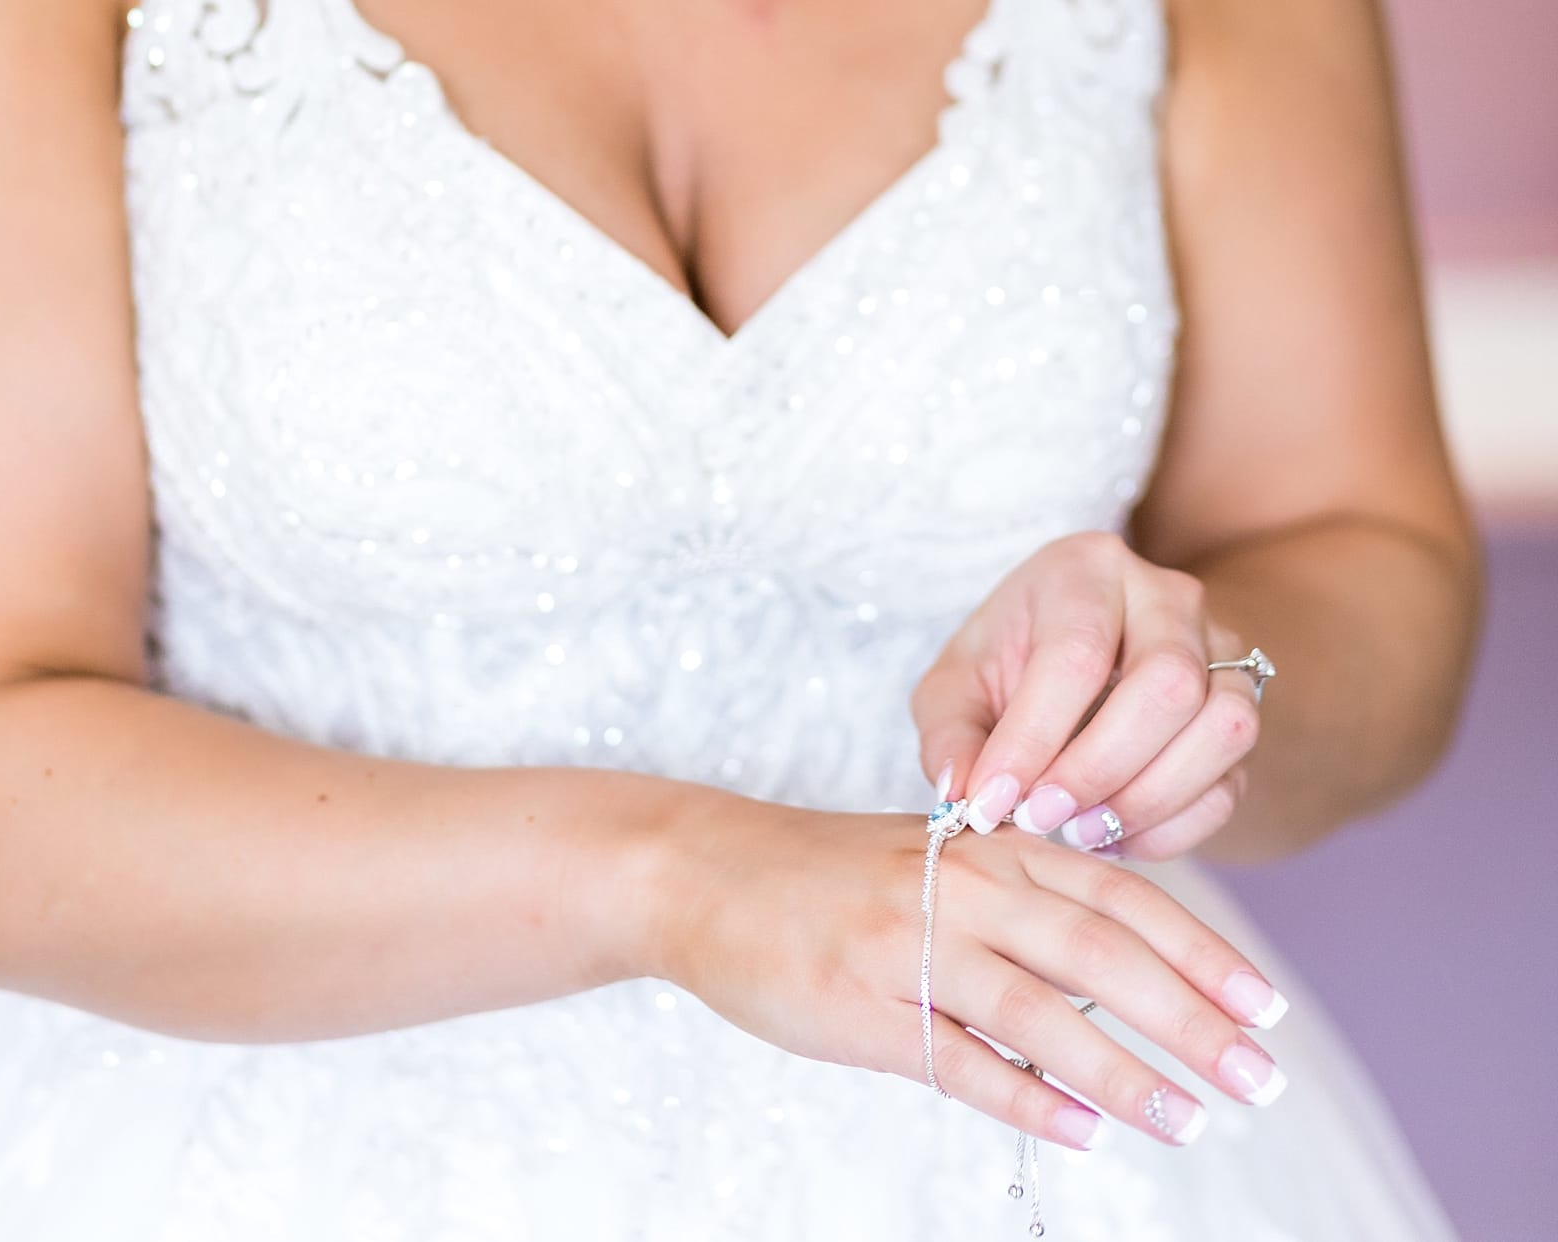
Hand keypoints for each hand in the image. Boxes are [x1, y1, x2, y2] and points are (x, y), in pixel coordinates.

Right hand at [658, 788, 1286, 1158]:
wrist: (712, 872)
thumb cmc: (838, 876)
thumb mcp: (942, 862)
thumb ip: (1025, 903)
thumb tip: (1123, 972)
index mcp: (992, 846)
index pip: (1120, 897)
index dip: (1200, 952)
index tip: (1267, 1006)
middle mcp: (965, 885)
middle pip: (1101, 953)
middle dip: (1190, 1017)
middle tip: (1260, 1074)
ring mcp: (915, 947)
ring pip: (1041, 1011)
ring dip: (1123, 1072)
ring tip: (1191, 1119)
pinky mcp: (867, 1008)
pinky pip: (961, 1062)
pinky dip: (1027, 1099)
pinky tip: (1083, 1135)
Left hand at [912, 534, 1266, 859]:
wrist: (1080, 661)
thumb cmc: (1011, 666)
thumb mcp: (958, 685)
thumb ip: (950, 736)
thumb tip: (963, 795)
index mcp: (1089, 568)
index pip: (1078, 652)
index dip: (1034, 737)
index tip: (991, 801)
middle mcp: (1169, 597)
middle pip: (1168, 684)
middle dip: (1099, 770)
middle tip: (1039, 817)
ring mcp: (1221, 652)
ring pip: (1223, 729)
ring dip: (1148, 800)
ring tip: (1079, 830)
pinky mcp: (1243, 713)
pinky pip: (1231, 782)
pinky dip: (1175, 827)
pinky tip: (1115, 836)